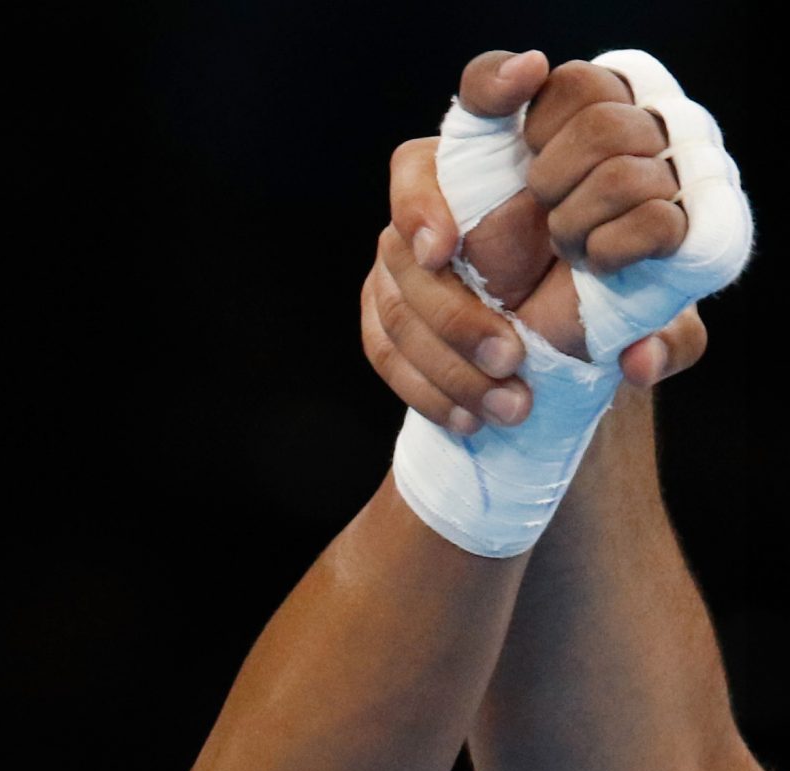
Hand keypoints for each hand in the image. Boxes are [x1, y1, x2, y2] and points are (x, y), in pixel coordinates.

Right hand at [360, 48, 706, 434]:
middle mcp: (445, 189)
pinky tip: (467, 417)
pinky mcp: (378, 305)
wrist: (551, 360)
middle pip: (416, 220)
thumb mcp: (651, 317)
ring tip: (506, 401)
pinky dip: (424, 386)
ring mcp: (400, 249)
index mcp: (512, 163)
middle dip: (460, 301)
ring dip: (450, 358)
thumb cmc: (605, 312)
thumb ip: (665, 334)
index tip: (530, 81)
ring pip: (398, 297)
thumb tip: (641, 360)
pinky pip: (382, 345)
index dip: (493, 87)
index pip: (482, 99)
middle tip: (511, 351)